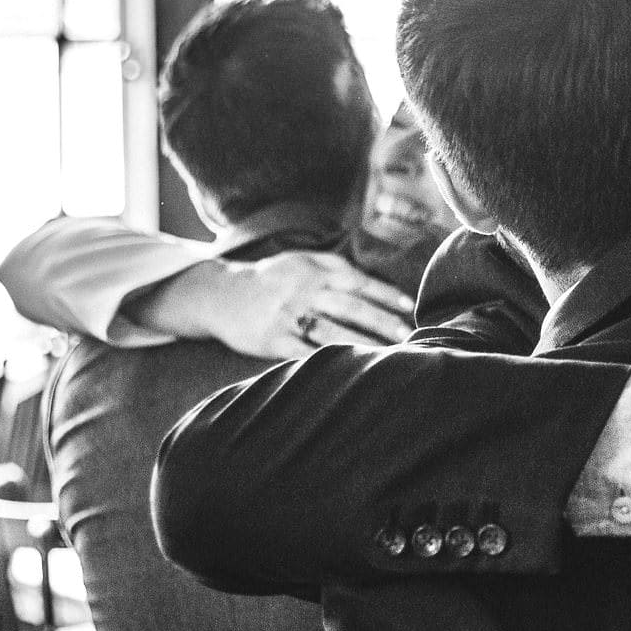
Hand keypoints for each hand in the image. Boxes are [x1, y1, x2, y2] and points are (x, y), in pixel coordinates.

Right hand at [134, 251, 414, 358]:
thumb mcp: (301, 260)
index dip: (385, 294)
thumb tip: (378, 282)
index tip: (410, 307)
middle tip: (408, 336)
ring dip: (362, 345)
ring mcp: (286, 317)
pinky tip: (349, 370)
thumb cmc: (272, 278)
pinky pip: (303, 353)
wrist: (220, 294)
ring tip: (387, 356)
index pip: (357, 282)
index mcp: (314, 272)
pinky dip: (326, 362)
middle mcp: (302, 291)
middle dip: (382, 323)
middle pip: (350, 308)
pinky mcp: (271, 340)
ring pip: (331, 333)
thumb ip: (337, 267)